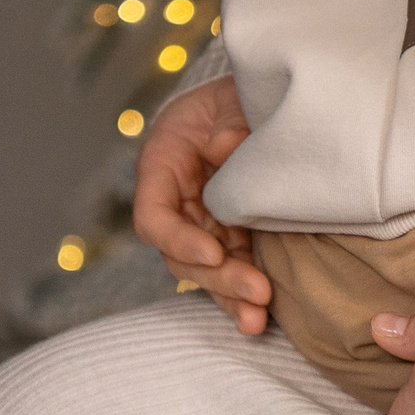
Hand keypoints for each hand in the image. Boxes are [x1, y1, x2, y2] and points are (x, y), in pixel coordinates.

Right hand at [131, 77, 272, 335]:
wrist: (259, 95)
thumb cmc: (238, 93)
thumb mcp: (232, 96)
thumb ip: (230, 121)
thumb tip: (226, 148)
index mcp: (163, 165)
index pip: (154, 216)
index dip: (179, 238)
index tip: (215, 252)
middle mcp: (177, 202)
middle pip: (182, 254)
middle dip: (219, 278)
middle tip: (257, 292)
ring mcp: (204, 222)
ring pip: (207, 271)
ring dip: (231, 297)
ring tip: (258, 320)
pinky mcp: (234, 235)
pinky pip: (233, 270)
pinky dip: (243, 296)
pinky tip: (259, 322)